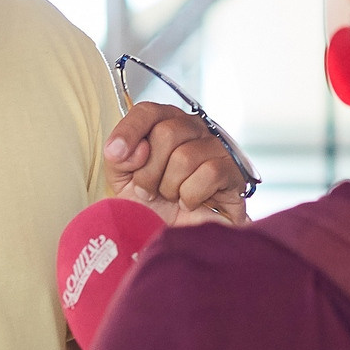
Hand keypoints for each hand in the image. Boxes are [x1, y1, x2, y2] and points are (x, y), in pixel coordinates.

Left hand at [104, 102, 247, 225]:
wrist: (175, 239)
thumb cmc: (152, 206)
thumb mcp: (123, 179)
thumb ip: (119, 157)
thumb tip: (138, 149)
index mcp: (166, 125)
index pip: (148, 111)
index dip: (129, 131)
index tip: (116, 155)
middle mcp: (194, 130)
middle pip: (167, 132)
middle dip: (150, 171)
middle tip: (150, 191)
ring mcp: (217, 148)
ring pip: (186, 156)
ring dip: (170, 187)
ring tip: (172, 198)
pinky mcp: (234, 172)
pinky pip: (210, 173)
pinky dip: (192, 195)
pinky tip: (190, 203)